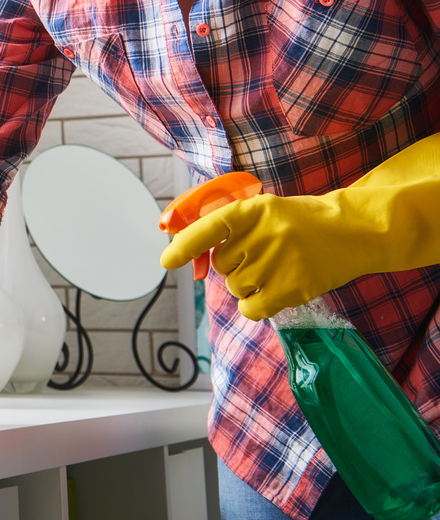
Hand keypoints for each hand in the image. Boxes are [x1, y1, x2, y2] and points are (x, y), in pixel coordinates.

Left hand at [159, 135, 439, 320]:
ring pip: (235, 287)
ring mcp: (277, 263)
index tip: (166, 262)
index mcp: (252, 211)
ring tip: (274, 269)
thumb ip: (231, 228)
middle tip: (262, 255)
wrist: (354, 230)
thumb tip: (191, 254)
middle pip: (221, 266)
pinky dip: (255, 305)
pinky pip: (252, 308)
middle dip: (234, 265)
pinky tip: (272, 293)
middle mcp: (262, 236)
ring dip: (247, 284)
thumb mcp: (265, 210)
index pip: (207, 229)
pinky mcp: (292, 288)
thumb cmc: (301, 221)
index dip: (184, 246)